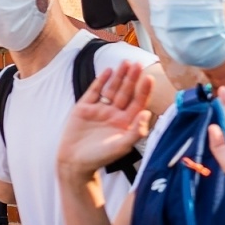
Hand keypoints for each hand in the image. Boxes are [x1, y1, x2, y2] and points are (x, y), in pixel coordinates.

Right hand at [57, 63, 152, 178]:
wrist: (74, 161)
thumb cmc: (100, 157)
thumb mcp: (122, 145)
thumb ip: (136, 130)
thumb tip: (147, 113)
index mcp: (126, 123)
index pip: (138, 103)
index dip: (143, 91)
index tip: (149, 78)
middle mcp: (115, 114)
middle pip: (126, 93)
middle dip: (132, 79)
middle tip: (138, 64)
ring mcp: (100, 109)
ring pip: (112, 89)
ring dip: (119, 76)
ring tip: (126, 63)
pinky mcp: (84, 108)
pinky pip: (94, 91)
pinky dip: (101, 81)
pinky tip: (109, 71)